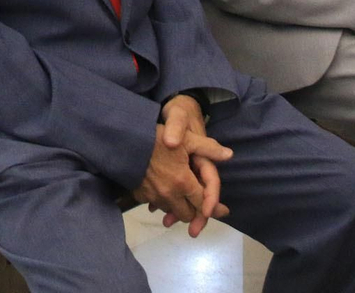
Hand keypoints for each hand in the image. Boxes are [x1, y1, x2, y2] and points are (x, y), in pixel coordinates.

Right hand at [133, 96, 231, 236]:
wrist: (124, 141)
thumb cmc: (157, 138)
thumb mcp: (186, 139)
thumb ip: (208, 148)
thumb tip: (229, 154)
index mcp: (183, 182)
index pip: (202, 204)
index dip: (214, 208)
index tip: (223, 211)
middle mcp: (169, 195)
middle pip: (187, 215)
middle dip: (195, 212)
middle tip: (200, 205)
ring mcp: (153, 197)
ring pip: (171, 211)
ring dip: (178, 208)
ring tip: (183, 199)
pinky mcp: (140, 195)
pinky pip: (156, 205)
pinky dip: (163, 202)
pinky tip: (164, 193)